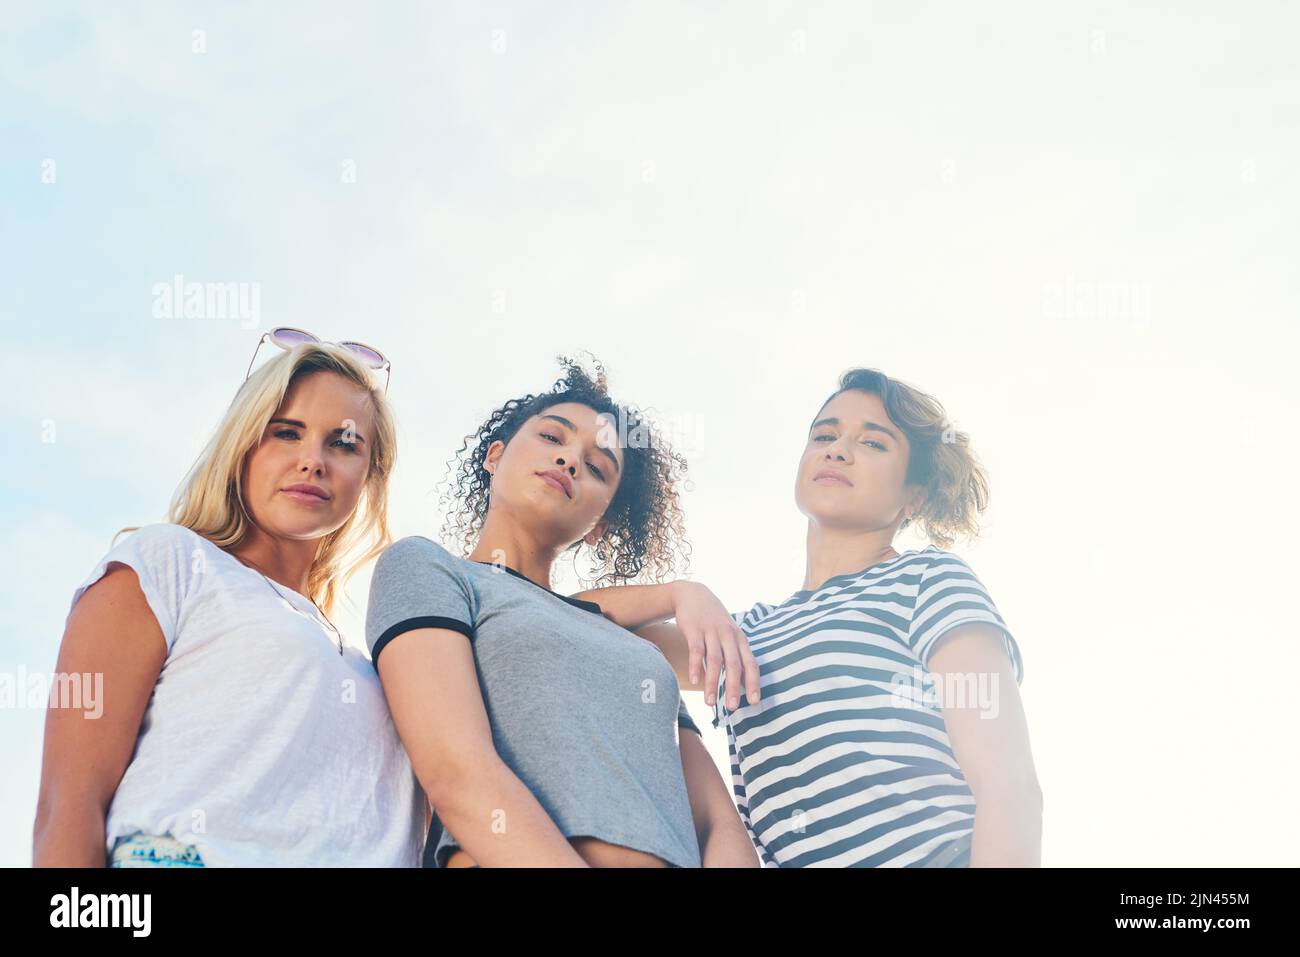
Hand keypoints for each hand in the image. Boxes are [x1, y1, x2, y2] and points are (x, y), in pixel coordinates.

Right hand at [671, 582, 760, 711]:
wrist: (693, 594)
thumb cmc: (714, 621)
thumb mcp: (729, 635)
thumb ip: (736, 656)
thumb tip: (744, 685)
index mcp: (740, 639)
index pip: (751, 663)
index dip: (753, 683)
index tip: (753, 702)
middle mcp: (729, 635)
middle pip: (734, 664)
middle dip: (733, 687)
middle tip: (732, 707)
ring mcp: (711, 632)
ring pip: (715, 660)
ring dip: (712, 683)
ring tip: (709, 703)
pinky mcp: (694, 630)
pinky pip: (696, 650)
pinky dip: (696, 666)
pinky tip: (694, 681)